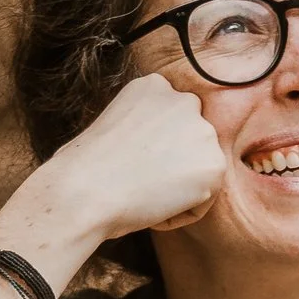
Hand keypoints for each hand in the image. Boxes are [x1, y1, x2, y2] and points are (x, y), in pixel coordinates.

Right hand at [21, 72, 225, 249]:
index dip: (152, 151)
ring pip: (198, 173)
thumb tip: (162, 151)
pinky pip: (203, 201)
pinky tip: (152, 207)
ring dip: (176, 190)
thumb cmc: (84, 169)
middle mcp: (185, 101)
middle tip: (137, 182)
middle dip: (170, 166)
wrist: (83, 192)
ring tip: (142, 193)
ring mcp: (203, 132)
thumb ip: (146, 127)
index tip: (129, 163)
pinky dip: (181, 213)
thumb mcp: (114, 124)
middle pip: (190, 145)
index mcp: (155, 86)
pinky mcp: (214, 166)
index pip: (171, 123)